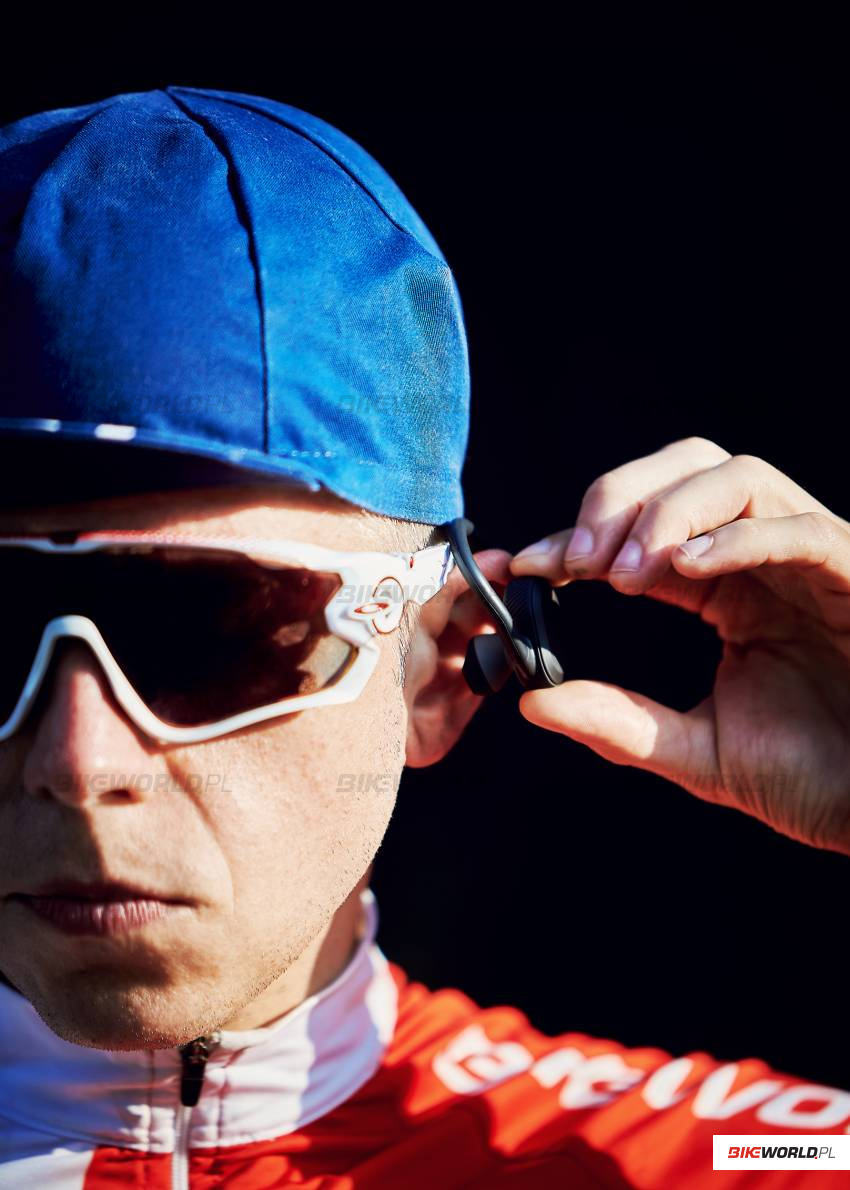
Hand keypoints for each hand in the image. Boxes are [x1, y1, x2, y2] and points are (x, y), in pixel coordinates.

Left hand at [509, 436, 849, 855]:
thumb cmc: (814, 777)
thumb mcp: (700, 751)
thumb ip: (620, 724)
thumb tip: (532, 702)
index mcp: (726, 584)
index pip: (644, 527)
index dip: (581, 534)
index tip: (528, 563)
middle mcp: (765, 555)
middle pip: (688, 466)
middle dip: (619, 499)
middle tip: (576, 560)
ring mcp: (812, 558)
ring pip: (739, 477)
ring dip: (666, 512)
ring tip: (625, 575)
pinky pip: (803, 531)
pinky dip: (739, 537)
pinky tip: (687, 566)